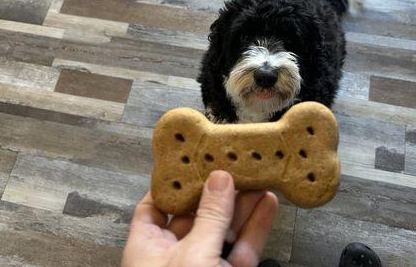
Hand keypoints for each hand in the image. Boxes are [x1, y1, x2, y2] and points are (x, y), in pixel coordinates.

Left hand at [121, 170, 278, 266]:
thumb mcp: (193, 256)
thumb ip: (211, 217)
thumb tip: (220, 180)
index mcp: (148, 247)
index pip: (155, 205)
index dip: (174, 182)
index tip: (193, 159)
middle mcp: (175, 255)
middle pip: (197, 212)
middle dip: (218, 188)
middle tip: (235, 163)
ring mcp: (205, 266)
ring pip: (225, 227)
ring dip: (243, 203)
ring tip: (257, 176)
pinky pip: (244, 247)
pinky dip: (257, 226)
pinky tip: (267, 204)